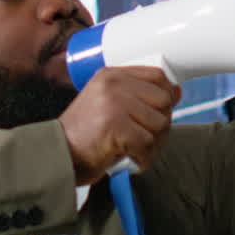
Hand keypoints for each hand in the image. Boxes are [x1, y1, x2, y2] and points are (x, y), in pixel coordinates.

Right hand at [59, 66, 180, 185]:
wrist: (58, 154)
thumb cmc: (84, 134)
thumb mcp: (108, 104)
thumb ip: (139, 96)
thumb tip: (176, 92)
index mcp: (111, 75)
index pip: (157, 76)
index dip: (165, 96)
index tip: (156, 112)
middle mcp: (113, 84)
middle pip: (163, 102)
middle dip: (159, 125)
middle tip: (143, 138)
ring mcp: (114, 103)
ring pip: (159, 124)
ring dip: (152, 145)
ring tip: (135, 150)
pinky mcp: (116, 126)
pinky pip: (147, 143)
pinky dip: (143, 158)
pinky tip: (130, 159)